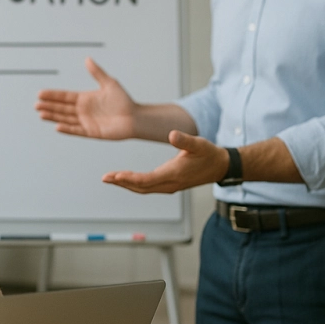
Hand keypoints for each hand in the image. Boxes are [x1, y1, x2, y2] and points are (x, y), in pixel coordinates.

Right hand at [35, 58, 135, 139]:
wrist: (135, 118)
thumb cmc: (124, 101)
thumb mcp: (110, 83)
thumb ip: (97, 73)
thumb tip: (88, 59)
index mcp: (85, 99)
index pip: (65, 97)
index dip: (53, 95)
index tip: (40, 93)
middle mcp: (83, 110)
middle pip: (62, 108)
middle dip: (49, 106)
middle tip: (36, 105)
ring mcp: (86, 122)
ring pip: (65, 119)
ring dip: (53, 116)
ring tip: (41, 114)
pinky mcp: (91, 132)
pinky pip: (76, 130)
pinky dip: (67, 129)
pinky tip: (57, 126)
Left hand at [102, 130, 228, 193]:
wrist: (220, 167)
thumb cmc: (209, 154)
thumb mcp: (199, 144)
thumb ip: (185, 140)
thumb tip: (171, 134)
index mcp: (174, 174)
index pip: (147, 180)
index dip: (129, 179)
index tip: (115, 176)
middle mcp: (169, 184)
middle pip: (141, 187)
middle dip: (122, 183)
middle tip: (105, 178)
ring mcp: (169, 186)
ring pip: (143, 189)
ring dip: (126, 184)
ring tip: (110, 179)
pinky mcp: (169, 185)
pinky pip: (148, 187)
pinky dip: (135, 184)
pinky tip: (125, 179)